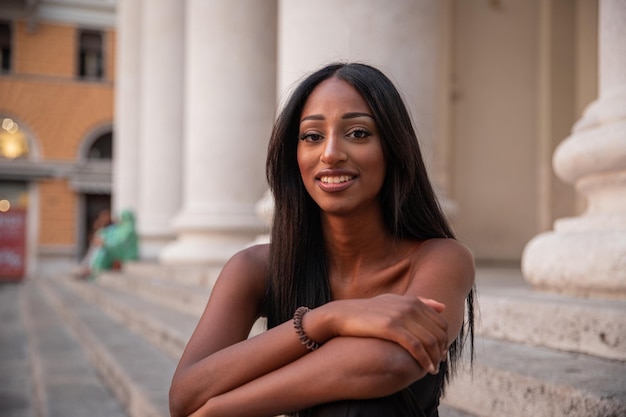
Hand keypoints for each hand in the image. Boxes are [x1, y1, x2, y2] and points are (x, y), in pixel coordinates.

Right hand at [326, 295, 447, 373]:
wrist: (342, 315)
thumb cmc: (368, 312)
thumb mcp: (393, 302)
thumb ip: (419, 302)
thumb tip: (442, 307)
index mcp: (412, 301)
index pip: (440, 323)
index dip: (444, 340)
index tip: (441, 353)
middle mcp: (410, 306)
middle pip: (438, 333)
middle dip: (441, 350)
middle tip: (439, 363)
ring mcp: (401, 316)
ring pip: (429, 341)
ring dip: (434, 358)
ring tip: (432, 369)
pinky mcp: (392, 327)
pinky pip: (416, 346)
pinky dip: (424, 359)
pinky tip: (425, 369)